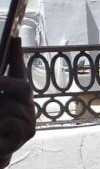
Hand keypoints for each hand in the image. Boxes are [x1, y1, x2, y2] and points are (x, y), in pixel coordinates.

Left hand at [0, 39, 34, 168]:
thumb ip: (0, 86)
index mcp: (12, 93)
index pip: (16, 69)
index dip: (16, 54)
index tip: (15, 37)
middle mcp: (24, 102)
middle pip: (24, 85)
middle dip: (6, 83)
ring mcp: (29, 117)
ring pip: (15, 105)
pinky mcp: (28, 132)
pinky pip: (13, 121)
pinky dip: (1, 126)